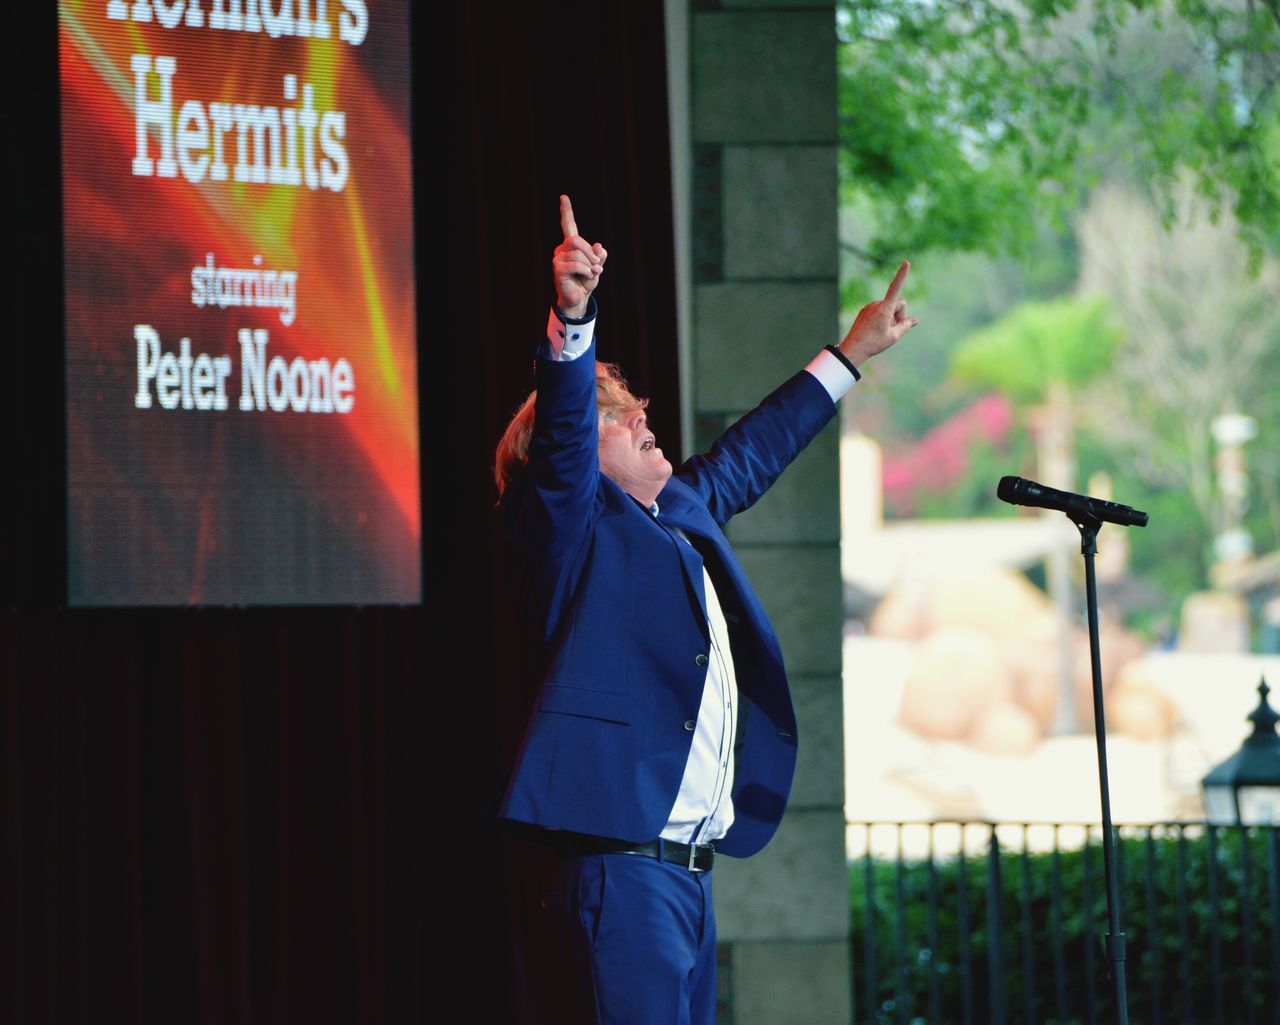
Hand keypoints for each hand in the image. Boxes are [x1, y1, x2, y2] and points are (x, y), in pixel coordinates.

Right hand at [552, 194, 606, 318]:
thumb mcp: (597, 266)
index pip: (568, 225)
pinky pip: (575, 264)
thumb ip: (599, 255)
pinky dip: (585, 270)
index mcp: (571, 245)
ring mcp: (558, 258)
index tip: (563, 197)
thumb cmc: (586, 281)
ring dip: (590, 265)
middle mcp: (562, 249)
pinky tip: (586, 276)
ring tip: (592, 273)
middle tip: (598, 265)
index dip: (566, 211)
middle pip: (576, 240)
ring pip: (578, 254)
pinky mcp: (557, 268)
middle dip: (590, 252)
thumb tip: (598, 246)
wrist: (579, 298)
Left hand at [838, 261, 918, 365]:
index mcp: (884, 308)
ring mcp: (869, 307)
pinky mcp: (865, 311)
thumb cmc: (874, 343)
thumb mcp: (894, 336)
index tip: (906, 262)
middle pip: (897, 304)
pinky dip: (882, 318)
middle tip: (894, 330)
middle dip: (900, 314)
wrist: (853, 349)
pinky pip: (879, 311)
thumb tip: (915, 320)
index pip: (896, 288)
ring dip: (890, 317)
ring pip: (888, 308)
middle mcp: (876, 304)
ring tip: (882, 332)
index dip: (902, 275)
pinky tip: (875, 329)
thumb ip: (906, 325)